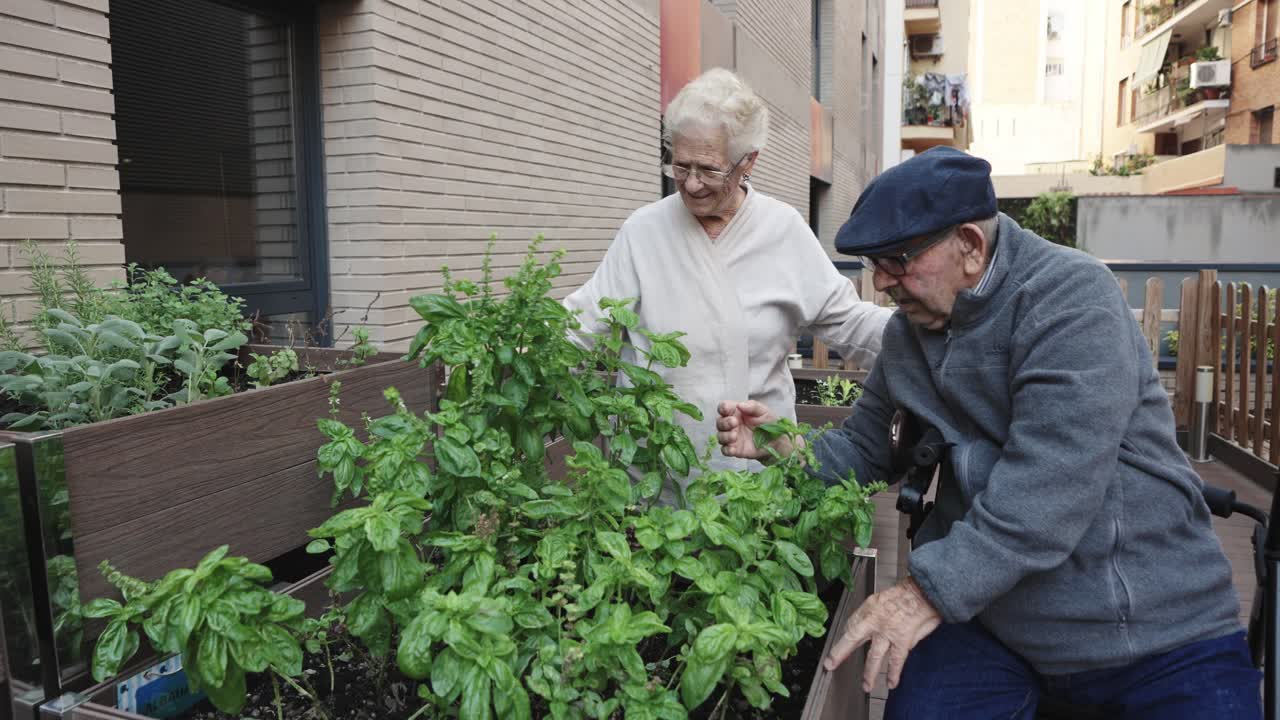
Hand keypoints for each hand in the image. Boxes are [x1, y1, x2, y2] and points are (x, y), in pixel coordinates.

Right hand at [715, 400, 788, 459]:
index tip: (727, 410)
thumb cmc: (768, 423)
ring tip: (735, 436)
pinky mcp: (735, 449)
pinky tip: (733, 448)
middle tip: (735, 423)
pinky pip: (725, 450)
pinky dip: (727, 449)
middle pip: (719, 422)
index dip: (723, 408)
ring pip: (720, 436)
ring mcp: (732, 437)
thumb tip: (739, 405)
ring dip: (725, 436)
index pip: (723, 407)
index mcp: (736, 412)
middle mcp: (731, 424)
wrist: (776, 441)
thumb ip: (752, 406)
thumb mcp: (763, 411)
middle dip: (724, 422)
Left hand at [823, 576, 941, 692]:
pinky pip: (896, 660)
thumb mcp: (882, 597)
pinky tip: (891, 683)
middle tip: (831, 664)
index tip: (840, 646)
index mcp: (868, 609)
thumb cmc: (907, 593)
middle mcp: (874, 621)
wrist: (923, 591)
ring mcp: (887, 632)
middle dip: (839, 652)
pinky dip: (894, 673)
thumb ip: (874, 613)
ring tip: (866, 685)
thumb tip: (870, 626)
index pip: (851, 625)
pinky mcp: (901, 640)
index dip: (845, 637)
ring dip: (869, 673)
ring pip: (874, 656)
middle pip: (852, 638)